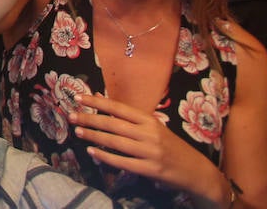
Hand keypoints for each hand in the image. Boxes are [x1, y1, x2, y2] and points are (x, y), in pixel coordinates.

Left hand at [70, 93, 228, 203]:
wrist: (196, 170)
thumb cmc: (171, 146)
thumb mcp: (155, 128)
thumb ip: (132, 120)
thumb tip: (103, 106)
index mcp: (150, 120)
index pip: (119, 108)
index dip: (98, 102)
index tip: (79, 97)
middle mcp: (149, 134)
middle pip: (113, 124)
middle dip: (90, 119)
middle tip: (71, 116)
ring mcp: (149, 152)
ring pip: (115, 142)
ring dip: (94, 136)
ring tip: (78, 131)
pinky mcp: (149, 170)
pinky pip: (122, 162)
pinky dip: (106, 157)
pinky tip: (92, 152)